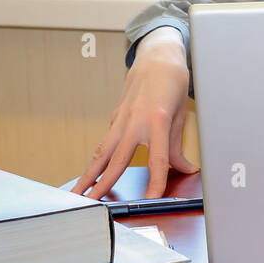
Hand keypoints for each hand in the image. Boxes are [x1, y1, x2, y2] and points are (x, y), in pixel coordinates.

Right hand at [70, 27, 198, 200]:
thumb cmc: (173, 84)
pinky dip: (95, 160)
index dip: (155, 183)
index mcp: (157, 121)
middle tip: (91, 205)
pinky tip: (89, 175)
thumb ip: (178, 147)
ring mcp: (121, 120)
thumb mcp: (181, 115)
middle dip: (103, 185)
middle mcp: (135, 122)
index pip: (158, 160)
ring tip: (77, 194)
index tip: (151, 200)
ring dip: (88, 175)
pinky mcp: (115, 118)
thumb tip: (185, 170)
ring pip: (102, 152)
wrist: (157, 57)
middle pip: (117, 160)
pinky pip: (104, 143)